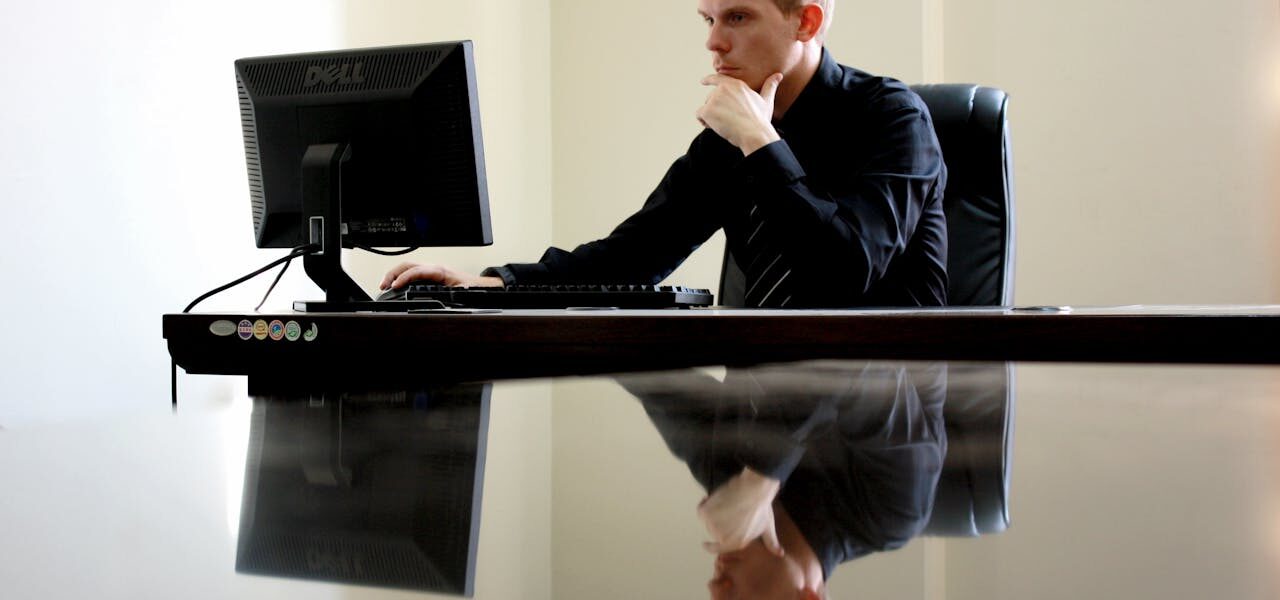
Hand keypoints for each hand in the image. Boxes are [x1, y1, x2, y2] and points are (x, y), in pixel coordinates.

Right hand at [380, 262, 503, 289]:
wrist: (479, 286)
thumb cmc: (471, 287)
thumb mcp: (462, 293)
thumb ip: (452, 297)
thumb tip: (444, 301)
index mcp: (440, 271)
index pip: (417, 271)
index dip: (405, 277)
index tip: (395, 286)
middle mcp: (434, 268)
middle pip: (408, 265)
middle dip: (393, 274)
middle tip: (383, 286)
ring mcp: (430, 271)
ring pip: (408, 268)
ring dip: (395, 275)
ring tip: (385, 286)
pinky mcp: (429, 276)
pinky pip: (412, 273)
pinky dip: (401, 278)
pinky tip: (396, 286)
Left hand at [696, 73, 782, 155]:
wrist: (754, 133)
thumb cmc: (761, 119)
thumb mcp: (766, 100)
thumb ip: (769, 86)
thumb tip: (778, 75)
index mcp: (736, 84)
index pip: (718, 78)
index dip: (709, 80)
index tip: (702, 82)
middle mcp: (723, 88)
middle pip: (711, 98)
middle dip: (715, 109)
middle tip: (729, 120)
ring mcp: (714, 98)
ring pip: (705, 107)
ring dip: (711, 117)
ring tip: (725, 124)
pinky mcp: (707, 110)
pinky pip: (699, 115)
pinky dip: (704, 122)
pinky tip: (716, 127)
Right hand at [697, 467, 783, 556]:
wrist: (753, 490)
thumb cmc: (762, 509)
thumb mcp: (768, 527)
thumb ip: (771, 543)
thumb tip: (780, 554)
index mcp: (736, 543)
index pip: (718, 548)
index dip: (711, 546)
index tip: (705, 544)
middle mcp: (722, 538)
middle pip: (715, 530)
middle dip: (720, 522)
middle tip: (731, 510)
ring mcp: (712, 526)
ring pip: (708, 519)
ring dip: (713, 511)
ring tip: (725, 502)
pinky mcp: (706, 513)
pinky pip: (701, 509)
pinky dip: (705, 503)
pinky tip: (712, 498)